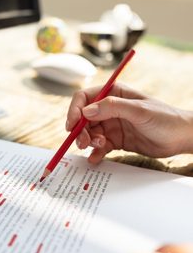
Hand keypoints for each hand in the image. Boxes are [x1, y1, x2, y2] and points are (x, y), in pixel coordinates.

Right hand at [66, 83, 192, 163]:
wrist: (180, 138)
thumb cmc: (164, 118)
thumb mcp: (138, 110)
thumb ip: (112, 107)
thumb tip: (86, 111)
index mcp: (113, 94)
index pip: (84, 98)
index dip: (74, 110)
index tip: (72, 125)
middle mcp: (109, 109)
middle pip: (83, 118)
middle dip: (81, 131)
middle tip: (84, 143)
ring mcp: (111, 125)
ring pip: (89, 133)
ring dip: (88, 141)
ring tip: (99, 147)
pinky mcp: (115, 140)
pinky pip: (99, 146)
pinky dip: (95, 153)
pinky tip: (96, 158)